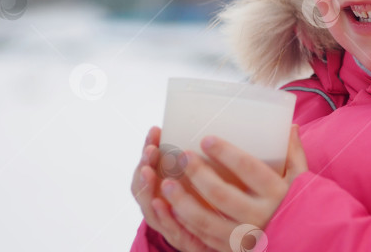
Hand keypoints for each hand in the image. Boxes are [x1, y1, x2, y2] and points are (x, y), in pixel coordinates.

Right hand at [130, 126, 216, 251]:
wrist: (226, 236)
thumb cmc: (216, 204)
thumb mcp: (208, 179)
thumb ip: (203, 161)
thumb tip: (211, 131)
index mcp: (165, 190)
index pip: (150, 167)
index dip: (149, 149)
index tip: (155, 130)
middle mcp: (162, 208)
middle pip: (144, 187)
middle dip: (145, 166)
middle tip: (150, 149)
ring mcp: (170, 224)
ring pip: (150, 207)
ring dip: (148, 188)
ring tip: (148, 170)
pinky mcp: (184, 240)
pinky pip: (170, 229)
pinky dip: (162, 215)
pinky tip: (159, 202)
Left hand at [158, 125, 307, 250]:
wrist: (307, 244)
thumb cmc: (302, 205)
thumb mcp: (302, 178)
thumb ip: (294, 152)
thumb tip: (289, 125)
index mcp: (276, 193)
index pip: (248, 169)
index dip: (226, 153)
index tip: (207, 139)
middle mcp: (259, 216)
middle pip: (221, 195)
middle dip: (198, 174)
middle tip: (181, 156)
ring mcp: (244, 237)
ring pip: (206, 221)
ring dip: (183, 202)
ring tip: (165, 184)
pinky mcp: (233, 250)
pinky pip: (203, 239)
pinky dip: (185, 224)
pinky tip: (171, 210)